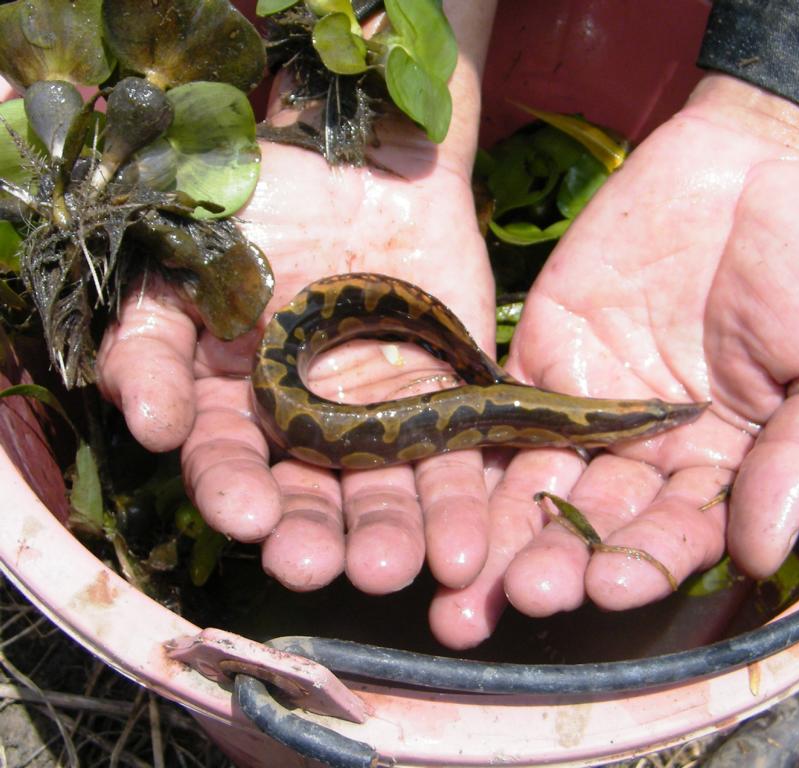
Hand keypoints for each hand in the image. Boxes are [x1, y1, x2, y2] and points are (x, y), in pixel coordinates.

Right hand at [97, 1, 499, 595]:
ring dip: (393, 536)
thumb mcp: (184, 263)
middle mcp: (312, 431)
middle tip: (324, 569)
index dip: (235, 491)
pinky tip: (465, 542)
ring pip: (388, 494)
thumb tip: (148, 423)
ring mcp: (384, 421)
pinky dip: (462, 501)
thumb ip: (153, 338)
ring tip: (400, 569)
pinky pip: (459, 461)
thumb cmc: (260, 209)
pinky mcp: (449, 404)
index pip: (233, 464)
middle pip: (313, 497)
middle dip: (317, 535)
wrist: (361, 160)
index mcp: (241, 408)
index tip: (246, 518)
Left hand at [429, 74, 798, 648]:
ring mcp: (587, 402)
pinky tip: (444, 488)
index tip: (610, 586)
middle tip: (524, 594)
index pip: (676, 535)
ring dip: (504, 529)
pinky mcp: (542, 349)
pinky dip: (473, 447)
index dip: (644, 562)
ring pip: (537, 480)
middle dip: (558, 562)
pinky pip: (501, 408)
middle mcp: (646, 451)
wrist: (763, 162)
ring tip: (469, 576)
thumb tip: (758, 555)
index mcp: (722, 468)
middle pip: (594, 522)